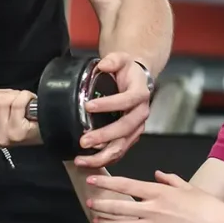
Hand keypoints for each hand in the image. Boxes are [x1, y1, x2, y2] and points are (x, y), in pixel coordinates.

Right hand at [0, 87, 41, 147]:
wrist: (50, 126)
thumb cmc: (29, 117)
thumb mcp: (4, 104)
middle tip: (11, 101)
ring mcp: (5, 137)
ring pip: (0, 103)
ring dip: (13, 97)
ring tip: (21, 104)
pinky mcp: (17, 132)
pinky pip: (16, 103)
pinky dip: (25, 97)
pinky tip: (29, 103)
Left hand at [75, 52, 152, 168]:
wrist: (138, 81)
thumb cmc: (128, 71)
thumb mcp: (122, 59)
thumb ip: (113, 60)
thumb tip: (103, 65)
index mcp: (140, 93)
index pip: (127, 100)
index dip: (109, 104)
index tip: (88, 106)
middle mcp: (141, 113)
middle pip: (125, 129)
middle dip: (104, 137)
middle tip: (84, 140)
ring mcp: (137, 128)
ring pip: (122, 145)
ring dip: (102, 155)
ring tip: (82, 159)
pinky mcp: (130, 137)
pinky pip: (119, 151)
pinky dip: (105, 160)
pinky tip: (89, 163)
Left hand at [86, 171, 223, 222]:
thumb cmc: (206, 206)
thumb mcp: (187, 187)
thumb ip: (169, 179)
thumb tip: (158, 174)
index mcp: (158, 192)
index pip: (125, 185)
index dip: (105, 183)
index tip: (93, 180)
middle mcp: (152, 209)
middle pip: (117, 207)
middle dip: (100, 205)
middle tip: (90, 204)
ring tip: (99, 222)